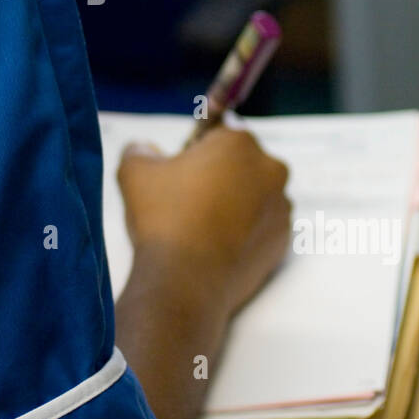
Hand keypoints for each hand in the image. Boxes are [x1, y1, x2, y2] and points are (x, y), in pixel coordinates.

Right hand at [116, 124, 290, 320]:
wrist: (186, 282)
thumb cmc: (164, 218)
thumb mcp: (134, 172)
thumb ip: (140, 149)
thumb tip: (146, 148)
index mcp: (240, 143)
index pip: (218, 135)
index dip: (196, 153)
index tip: (179, 175)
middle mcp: (271, 170)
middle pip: (242, 165)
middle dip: (220, 177)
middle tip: (189, 202)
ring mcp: (281, 209)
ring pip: (254, 197)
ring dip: (235, 205)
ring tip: (202, 229)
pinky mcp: (284, 242)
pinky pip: (262, 228)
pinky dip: (244, 233)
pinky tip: (217, 247)